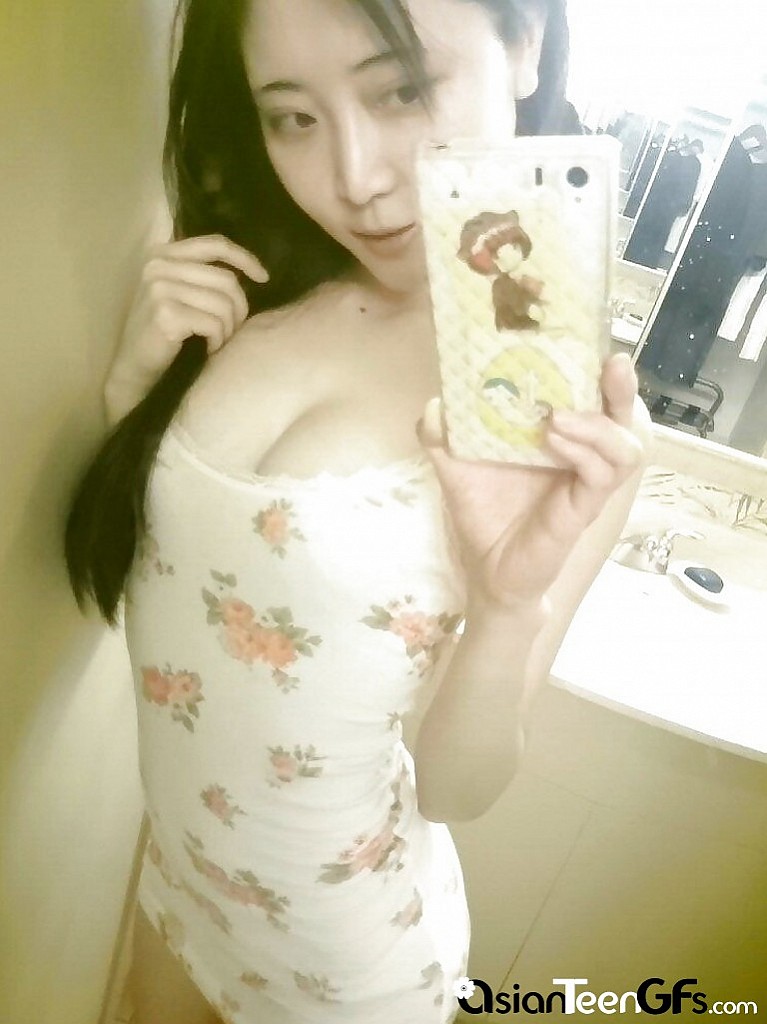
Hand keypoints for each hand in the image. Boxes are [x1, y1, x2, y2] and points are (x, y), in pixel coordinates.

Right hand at [107, 233, 268, 397]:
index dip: (245, 259)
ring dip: (228, 329)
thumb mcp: (177, 293)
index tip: (264, 278)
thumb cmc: (162, 334)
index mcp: (162, 254)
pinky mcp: (166, 314)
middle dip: (239, 309)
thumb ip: (201, 275)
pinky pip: (214, 324)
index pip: (215, 245)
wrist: (134, 369)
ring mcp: (160, 288)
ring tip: (217, 341)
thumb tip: (252, 272)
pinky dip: (218, 341)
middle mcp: (159, 265)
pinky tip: (208, 350)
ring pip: (224, 304)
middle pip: (226, 280)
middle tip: (232, 330)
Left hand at [416, 353, 647, 609]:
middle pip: (626, 414)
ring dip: (599, 423)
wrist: (486, 571)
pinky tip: (554, 441)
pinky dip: (585, 452)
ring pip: (628, 444)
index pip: (596, 393)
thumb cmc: (483, 513)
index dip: (601, 368)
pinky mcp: (584, 509)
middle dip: (624, 387)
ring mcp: (589, 482)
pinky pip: (602, 475)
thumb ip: (442, 434)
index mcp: (565, 434)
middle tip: (613, 362)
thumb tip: (436, 402)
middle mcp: (585, 454)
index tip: (595, 340)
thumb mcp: (456, 466)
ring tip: (557, 415)